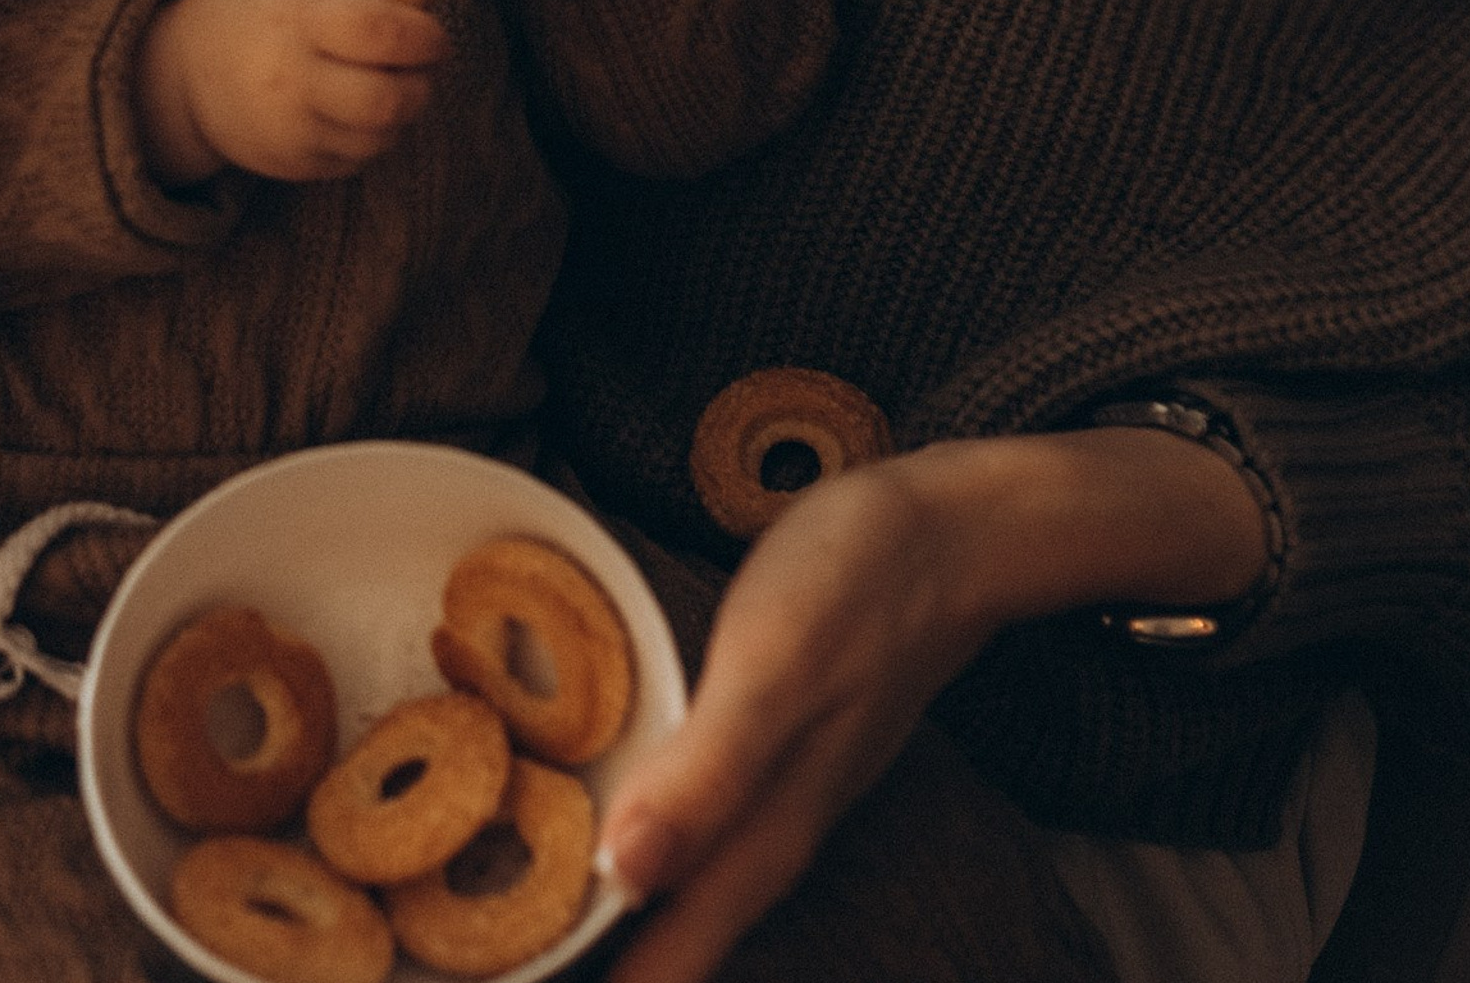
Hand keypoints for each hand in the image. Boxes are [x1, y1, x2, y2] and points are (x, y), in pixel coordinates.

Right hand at [135, 0, 447, 185]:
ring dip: (401, 112)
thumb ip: (362, 0)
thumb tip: (427, 12)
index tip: (434, 35)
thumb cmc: (254, 17)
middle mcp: (291, 82)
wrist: (182, 73)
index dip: (424, 36)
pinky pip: (357, 158)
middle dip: (422, 84)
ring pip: (381, 137)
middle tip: (421, 66)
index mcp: (295, 23)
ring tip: (386, 84)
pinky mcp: (293, 166)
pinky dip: (371, 135)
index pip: (378, 33)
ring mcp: (291, 131)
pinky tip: (353, 109)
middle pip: (388, 100)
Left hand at [599, 429, 1272, 980]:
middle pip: (682, 931)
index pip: (674, 949)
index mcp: (766, 827)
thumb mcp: (776, 670)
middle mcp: (773, 823)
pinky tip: (620, 822)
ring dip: (631, 917)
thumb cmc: (856, 586)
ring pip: (693, 880)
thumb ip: (708, 775)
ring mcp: (781, 783)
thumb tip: (623, 875)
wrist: (954, 530)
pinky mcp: (777, 737)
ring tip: (553, 930)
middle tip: (514, 971)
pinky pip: (702, 817)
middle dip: (609, 965)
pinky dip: (653, 840)